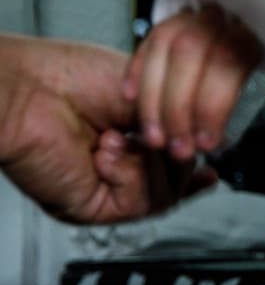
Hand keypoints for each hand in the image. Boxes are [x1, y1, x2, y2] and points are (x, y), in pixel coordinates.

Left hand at [0, 34, 214, 222]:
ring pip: (165, 196)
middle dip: (177, 154)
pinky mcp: (93, 207)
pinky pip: (141, 203)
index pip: (173, 165)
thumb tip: (204, 146)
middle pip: (178, 181)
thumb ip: (176, 120)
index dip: (194, 166)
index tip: (211, 161)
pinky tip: (109, 151)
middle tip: (161, 133)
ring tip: (124, 138)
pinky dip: (132, 174)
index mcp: (128, 141)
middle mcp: (116, 170)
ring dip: (152, 163)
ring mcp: (105, 189)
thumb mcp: (147, 93)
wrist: (32, 90)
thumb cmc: (71, 77)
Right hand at [126, 6, 264, 190]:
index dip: (211, 104)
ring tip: (158, 138)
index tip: (209, 146)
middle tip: (179, 153)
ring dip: (156, 91)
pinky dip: (146, 63)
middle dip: (177, 105)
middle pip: (191, 48)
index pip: (231, 56)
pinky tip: (138, 101)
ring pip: (168, 38)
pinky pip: (163, 28)